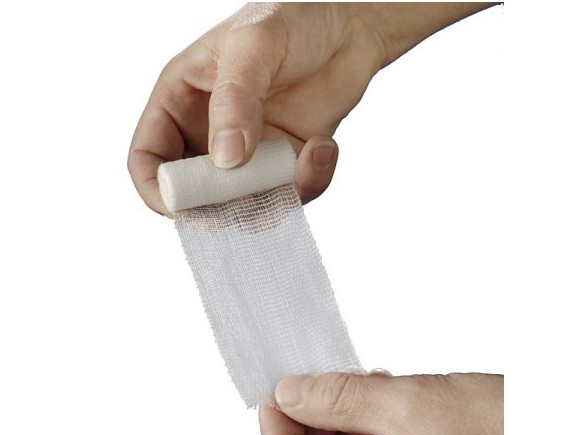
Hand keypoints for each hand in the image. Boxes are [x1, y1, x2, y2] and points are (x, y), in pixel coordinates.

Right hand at [127, 3, 385, 213]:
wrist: (349, 24)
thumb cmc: (292, 17)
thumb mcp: (253, 45)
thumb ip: (235, 99)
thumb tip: (226, 159)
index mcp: (181, 102)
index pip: (149, 158)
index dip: (158, 190)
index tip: (182, 207)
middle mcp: (209, 134)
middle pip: (196, 195)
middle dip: (223, 206)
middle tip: (255, 193)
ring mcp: (249, 154)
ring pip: (246, 204)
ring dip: (274, 199)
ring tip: (306, 158)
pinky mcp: (285, 163)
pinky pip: (288, 195)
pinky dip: (307, 184)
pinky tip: (322, 146)